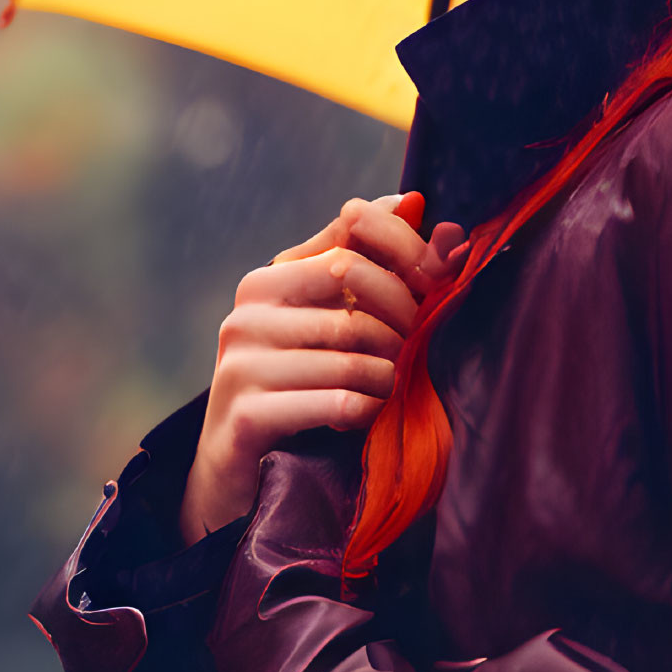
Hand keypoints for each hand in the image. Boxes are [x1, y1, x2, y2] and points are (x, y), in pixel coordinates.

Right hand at [178, 192, 469, 545]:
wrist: (235, 470)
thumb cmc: (296, 385)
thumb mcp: (326, 320)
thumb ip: (365, 262)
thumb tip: (415, 200)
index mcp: (266, 279)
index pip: (350, 242)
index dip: (405, 259)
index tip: (437, 286)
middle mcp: (246, 314)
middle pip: (354, 293)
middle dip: (399, 322)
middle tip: (410, 352)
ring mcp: (240, 364)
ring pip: (350, 354)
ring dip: (385, 376)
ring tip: (385, 389)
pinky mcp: (244, 415)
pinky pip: (332, 402)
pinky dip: (362, 411)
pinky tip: (361, 417)